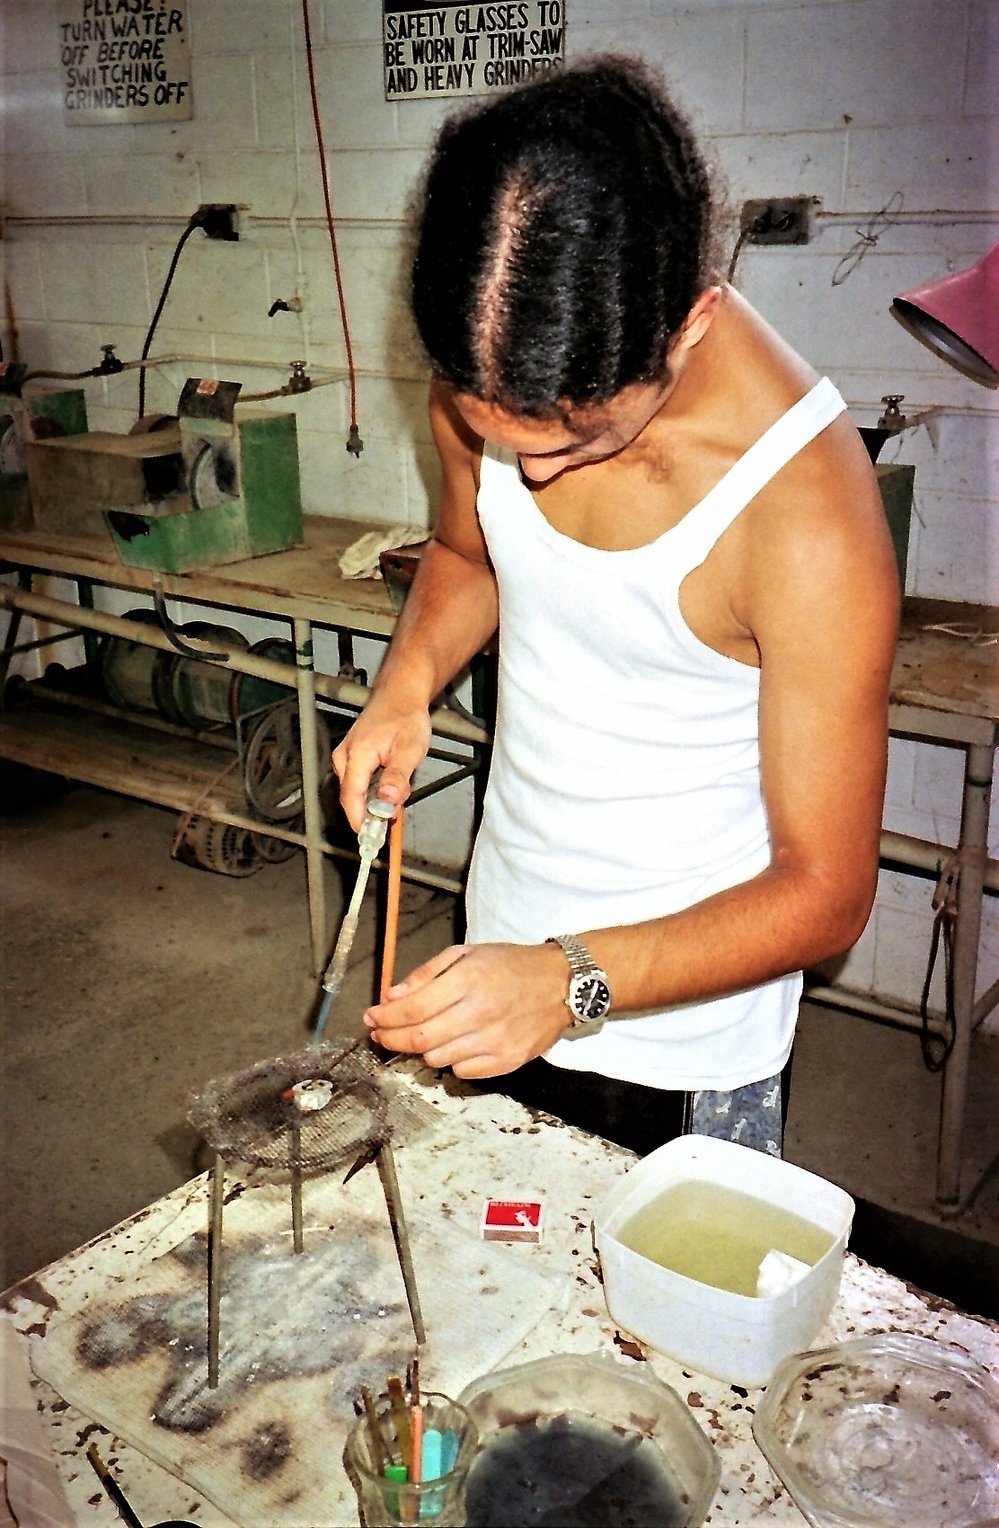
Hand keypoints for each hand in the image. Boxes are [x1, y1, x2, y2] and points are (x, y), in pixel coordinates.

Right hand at [331, 693, 431, 830]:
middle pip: (352, 797)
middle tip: (394, 817)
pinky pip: (358, 782)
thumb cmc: (405, 717)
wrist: (399, 695)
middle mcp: (345, 757)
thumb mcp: (410, 749)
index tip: (370, 838)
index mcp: (357, 755)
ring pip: (356, 791)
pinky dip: (372, 790)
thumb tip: (387, 801)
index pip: (350, 798)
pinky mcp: (350, 758)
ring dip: (374, 800)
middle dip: (371, 812)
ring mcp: (345, 757)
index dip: (359, 821)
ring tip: (398, 790)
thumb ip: (397, 777)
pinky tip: (389, 784)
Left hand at [363, 942, 570, 1078]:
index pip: (413, 1009)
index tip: (372, 1018)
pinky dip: (451, 1061)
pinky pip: (463, 1071)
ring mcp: (495, 1040)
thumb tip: (393, 996)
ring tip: (422, 1036)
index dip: (385, 1018)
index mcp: (469, 980)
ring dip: (421, 1050)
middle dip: (392, 1039)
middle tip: (382, 1035)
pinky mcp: (507, 1061)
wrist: (560, 984)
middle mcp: (481, 1012)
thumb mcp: (467, 953)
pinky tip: (453, 1044)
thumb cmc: (511, 965)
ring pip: (438, 1059)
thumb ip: (427, 974)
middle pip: (420, 1039)